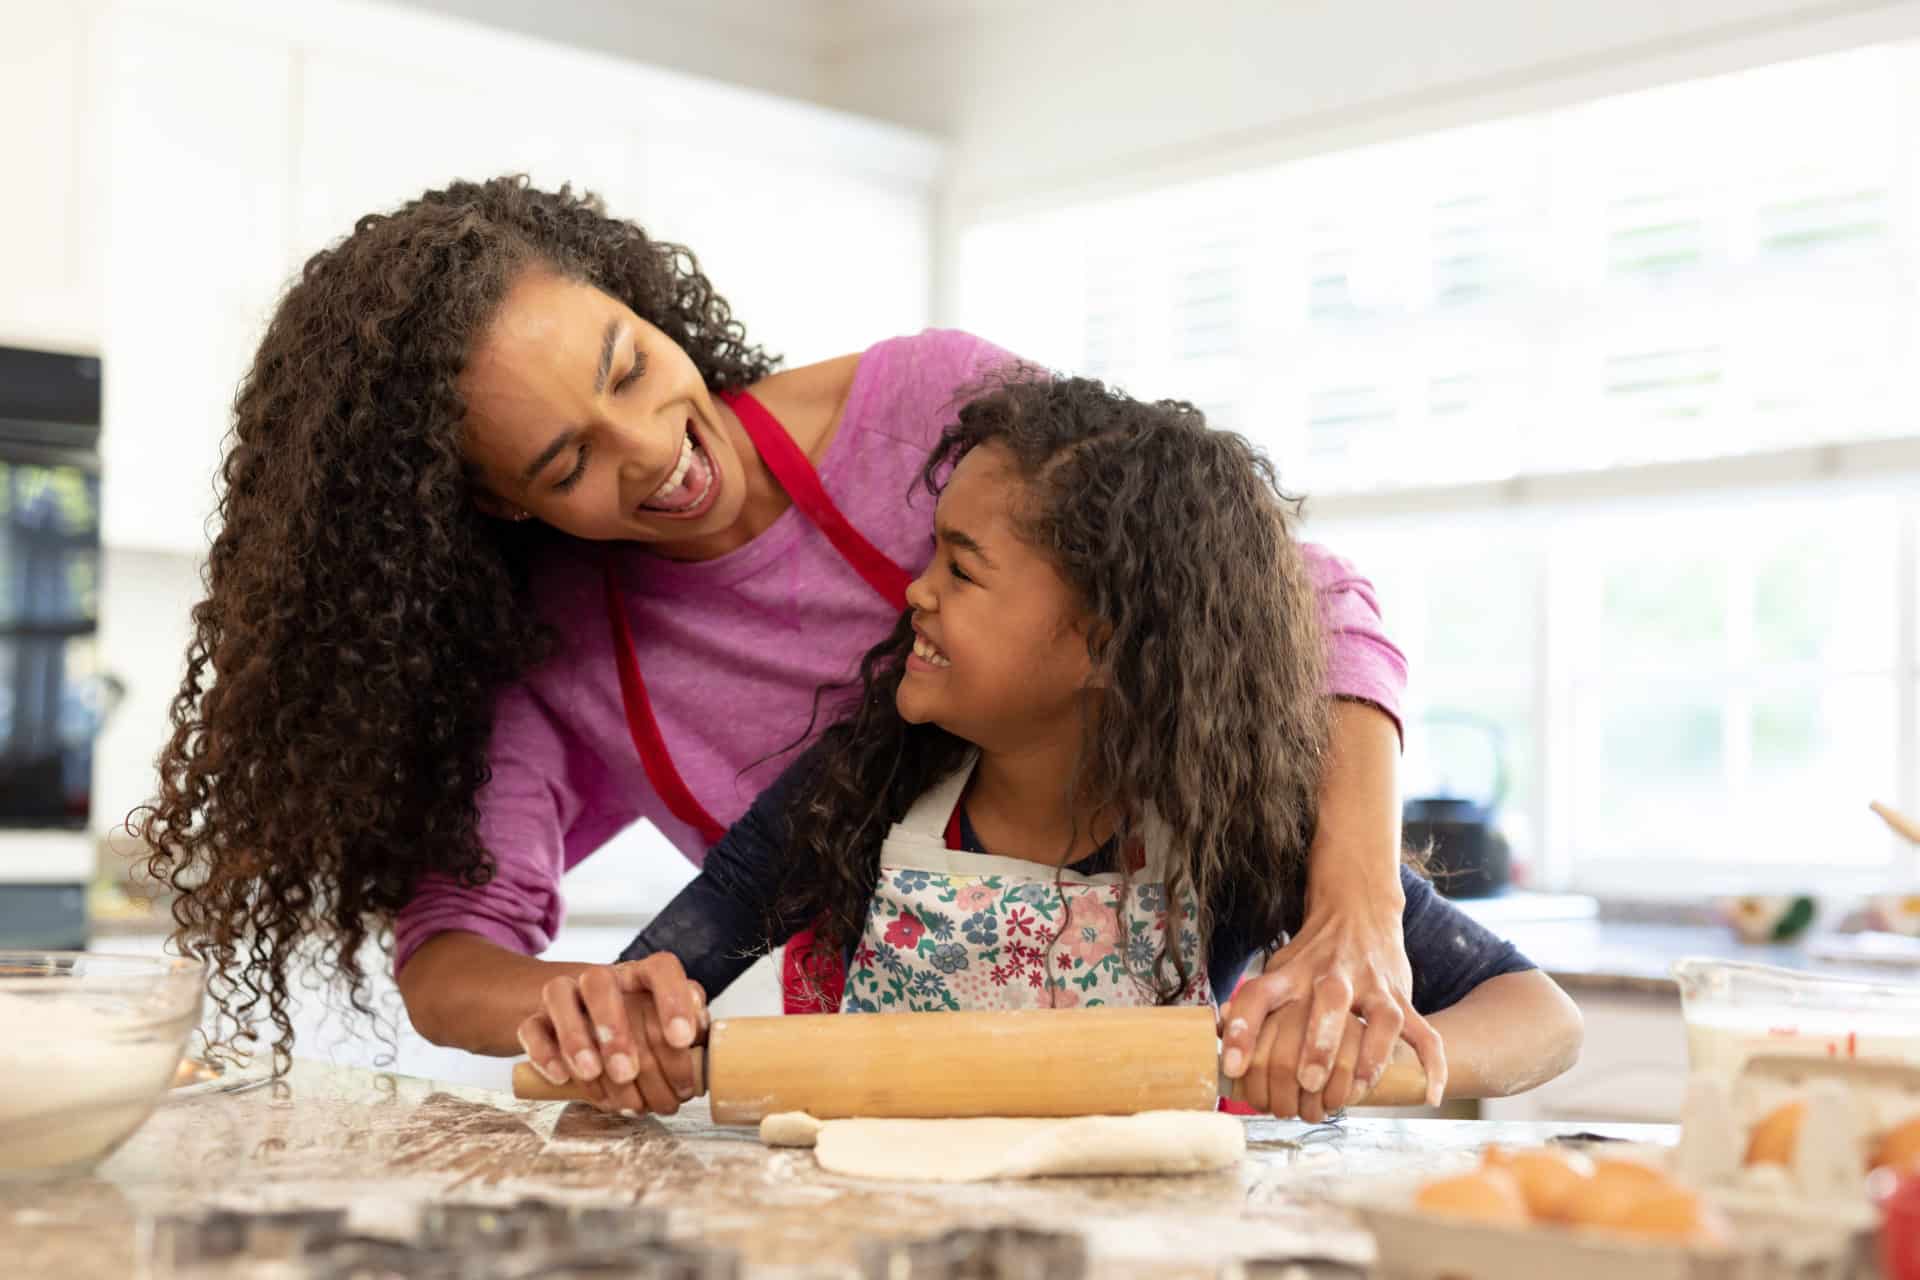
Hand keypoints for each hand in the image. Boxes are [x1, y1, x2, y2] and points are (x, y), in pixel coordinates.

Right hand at [514, 953, 707, 1114]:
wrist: (583, 1019)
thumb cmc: (638, 1027)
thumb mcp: (668, 1025)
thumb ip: (690, 1027)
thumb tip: (702, 1041)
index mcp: (641, 976)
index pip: (661, 968)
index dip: (673, 999)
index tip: (681, 1040)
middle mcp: (601, 978)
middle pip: (599, 982)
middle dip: (613, 1028)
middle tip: (627, 1072)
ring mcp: (564, 996)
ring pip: (558, 995)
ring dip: (575, 1038)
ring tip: (592, 1075)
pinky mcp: (535, 1019)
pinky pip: (530, 1027)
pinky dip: (544, 1053)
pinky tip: (562, 1078)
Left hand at [1220, 907, 1446, 1106]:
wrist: (1358, 910)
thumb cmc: (1311, 954)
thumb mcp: (1276, 968)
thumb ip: (1252, 1006)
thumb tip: (1219, 1045)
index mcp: (1292, 971)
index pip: (1260, 993)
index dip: (1243, 1029)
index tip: (1233, 1067)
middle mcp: (1333, 974)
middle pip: (1328, 1000)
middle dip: (1319, 1043)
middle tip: (1307, 1080)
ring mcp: (1373, 985)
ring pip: (1381, 1017)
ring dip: (1370, 1054)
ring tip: (1354, 1089)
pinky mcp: (1402, 998)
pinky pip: (1423, 1031)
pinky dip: (1430, 1062)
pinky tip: (1428, 1093)